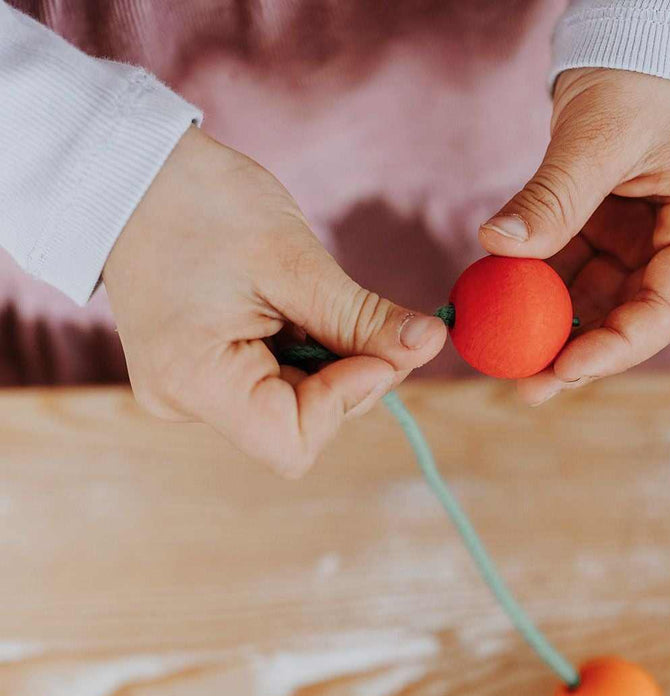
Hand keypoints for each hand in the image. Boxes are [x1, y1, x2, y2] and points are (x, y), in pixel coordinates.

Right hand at [103, 129, 446, 476]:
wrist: (126, 166)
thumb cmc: (198, 201)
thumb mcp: (294, 260)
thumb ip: (362, 318)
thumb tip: (429, 345)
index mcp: (196, 382)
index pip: (295, 442)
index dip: (346, 400)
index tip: (374, 344)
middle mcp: (184, 402)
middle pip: (300, 425)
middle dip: (343, 375)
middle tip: (348, 311)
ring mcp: (188, 391)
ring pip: (292, 405)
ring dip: (323, 361)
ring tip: (297, 297)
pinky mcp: (199, 374)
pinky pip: (271, 383)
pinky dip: (297, 352)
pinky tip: (281, 307)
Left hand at [479, 68, 669, 403]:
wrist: (642, 21)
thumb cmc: (646, 64)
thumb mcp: (601, 132)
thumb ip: (555, 196)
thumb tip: (498, 248)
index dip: (619, 345)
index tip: (564, 367)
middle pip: (634, 313)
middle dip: (578, 348)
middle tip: (524, 383)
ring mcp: (650, 234)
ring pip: (600, 297)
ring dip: (552, 322)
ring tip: (502, 351)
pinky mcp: (615, 224)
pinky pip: (576, 266)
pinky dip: (539, 283)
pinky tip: (500, 300)